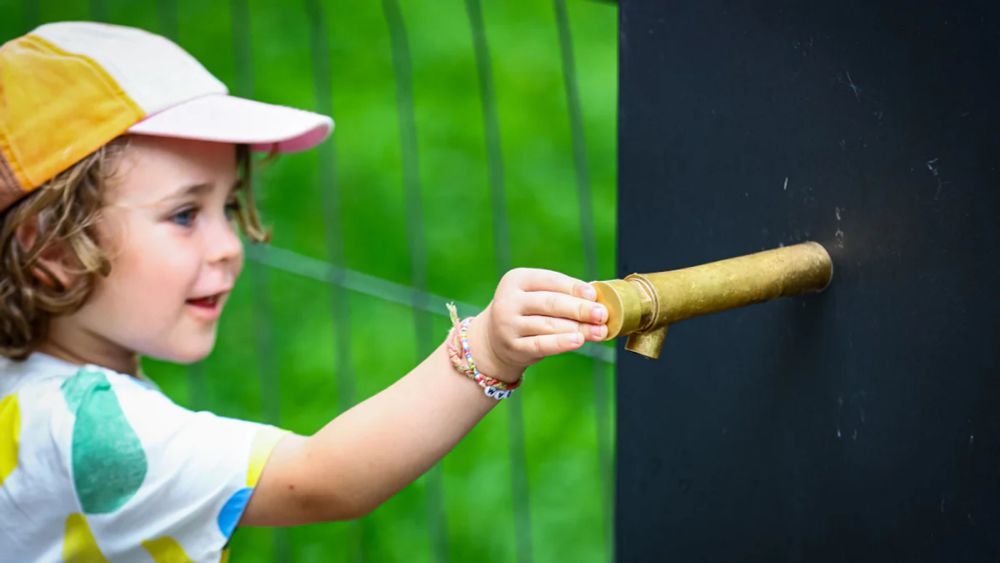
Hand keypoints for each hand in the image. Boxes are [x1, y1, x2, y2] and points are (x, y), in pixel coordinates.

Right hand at [467, 268, 608, 382]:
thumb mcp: (536, 296)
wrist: (494, 338)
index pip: (550, 281)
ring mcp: (508, 325)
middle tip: (602, 314)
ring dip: (578, 328)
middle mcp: (508, 300)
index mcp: (516, 279)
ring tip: (599, 331)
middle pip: (550, 303)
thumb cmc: (527, 312)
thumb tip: (597, 301)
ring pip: (548, 325)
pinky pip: (541, 345)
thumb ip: (561, 295)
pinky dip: (562, 343)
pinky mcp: (513, 347)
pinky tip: (579, 341)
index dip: (574, 287)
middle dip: (579, 309)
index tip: (594, 295)